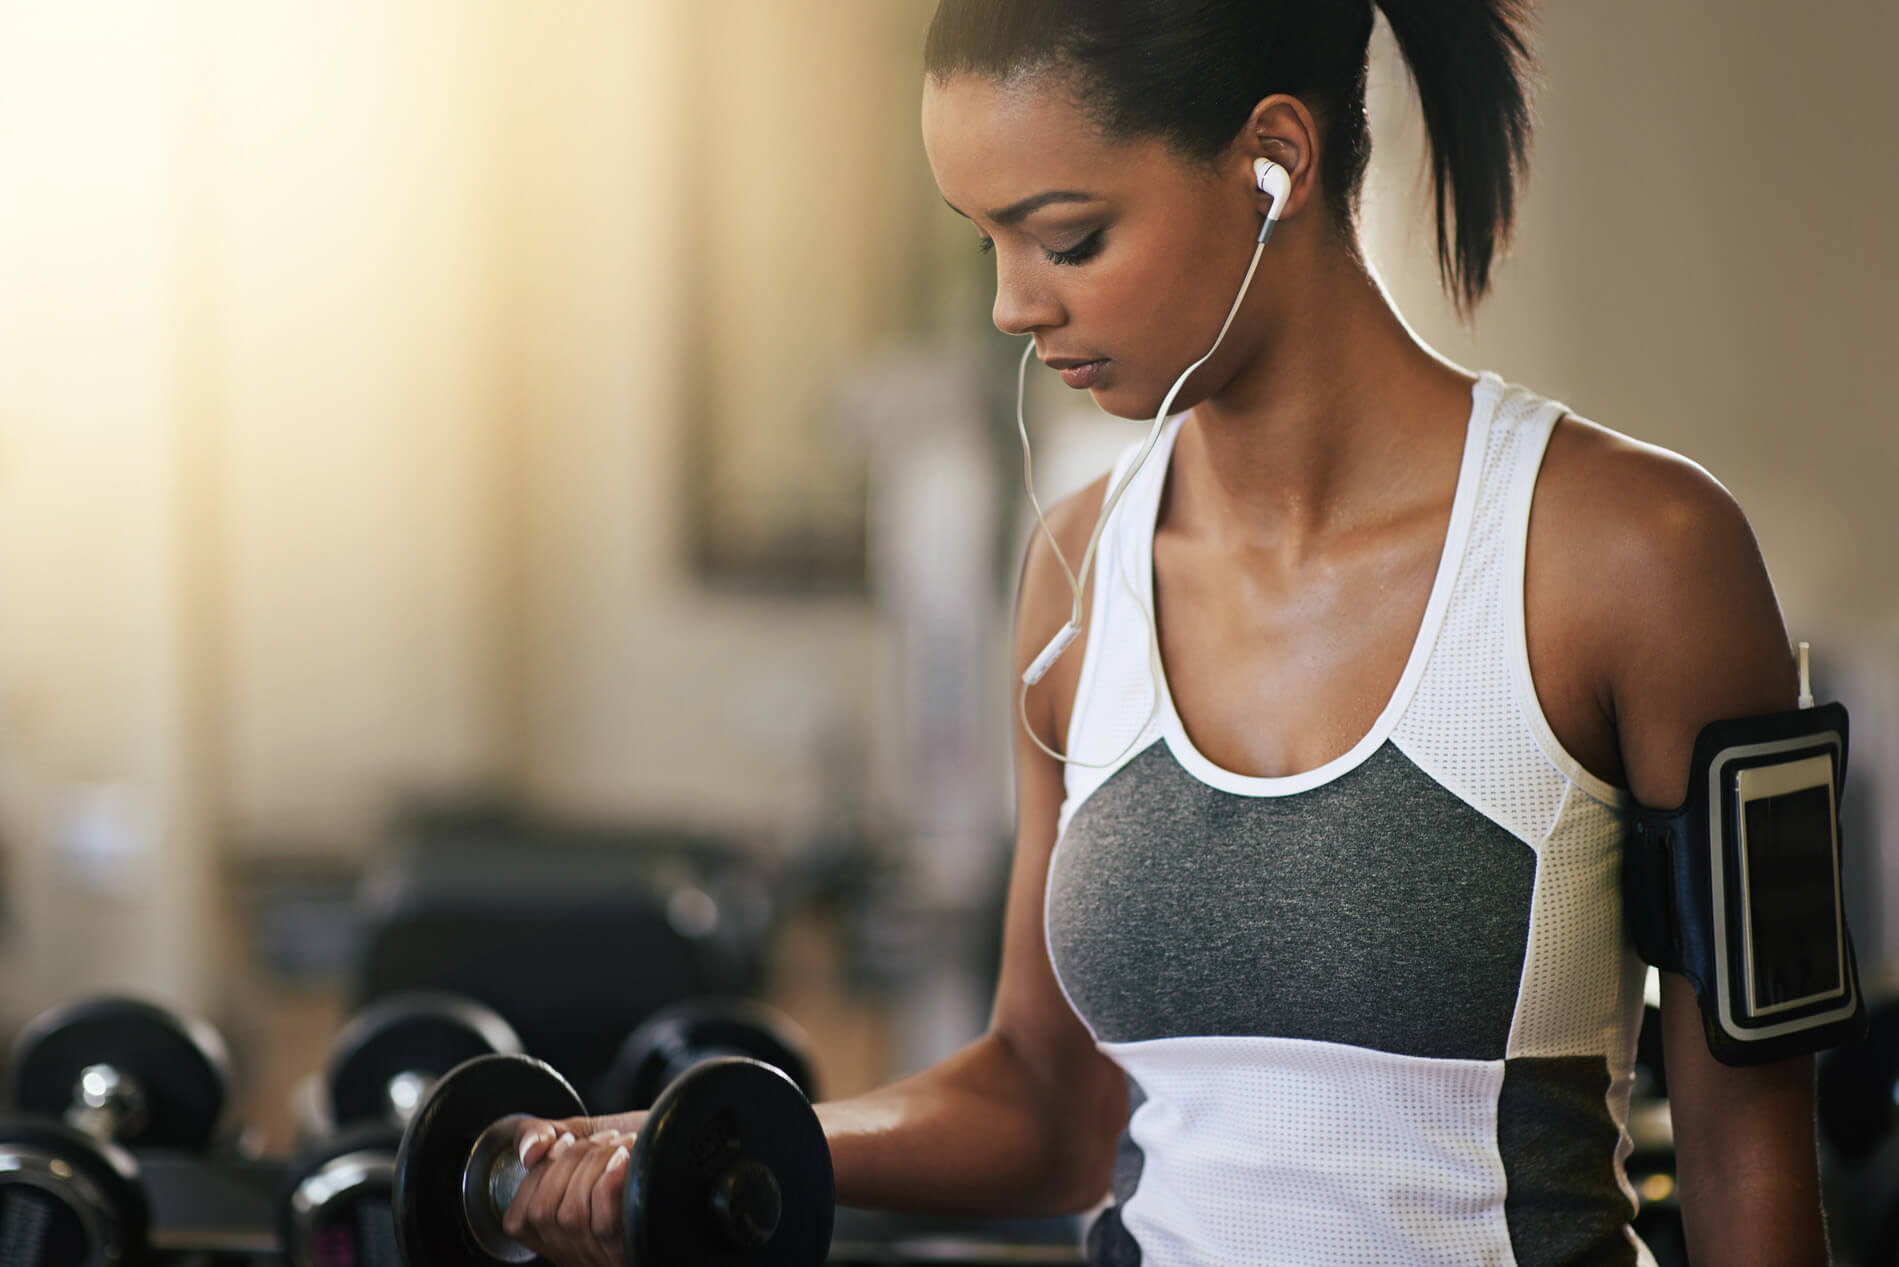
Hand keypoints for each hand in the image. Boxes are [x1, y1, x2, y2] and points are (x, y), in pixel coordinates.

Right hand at [502, 1113, 646, 1266]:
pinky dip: (611, 1180)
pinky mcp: (636, 1249)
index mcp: (560, 1234)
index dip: (537, 1174)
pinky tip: (629, 1159)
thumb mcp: (586, 1136)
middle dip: (569, 1162)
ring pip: (571, 1215)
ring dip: (594, 1164)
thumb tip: (527, 1150)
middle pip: (544, 1213)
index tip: (564, 1142)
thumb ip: (545, 1137)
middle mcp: (579, 1253)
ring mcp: (607, 1256)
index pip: (520, 1218)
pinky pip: (605, 1221)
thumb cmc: (643, 1145)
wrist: (701, 1149)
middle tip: (602, 1139)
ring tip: (622, 1145)